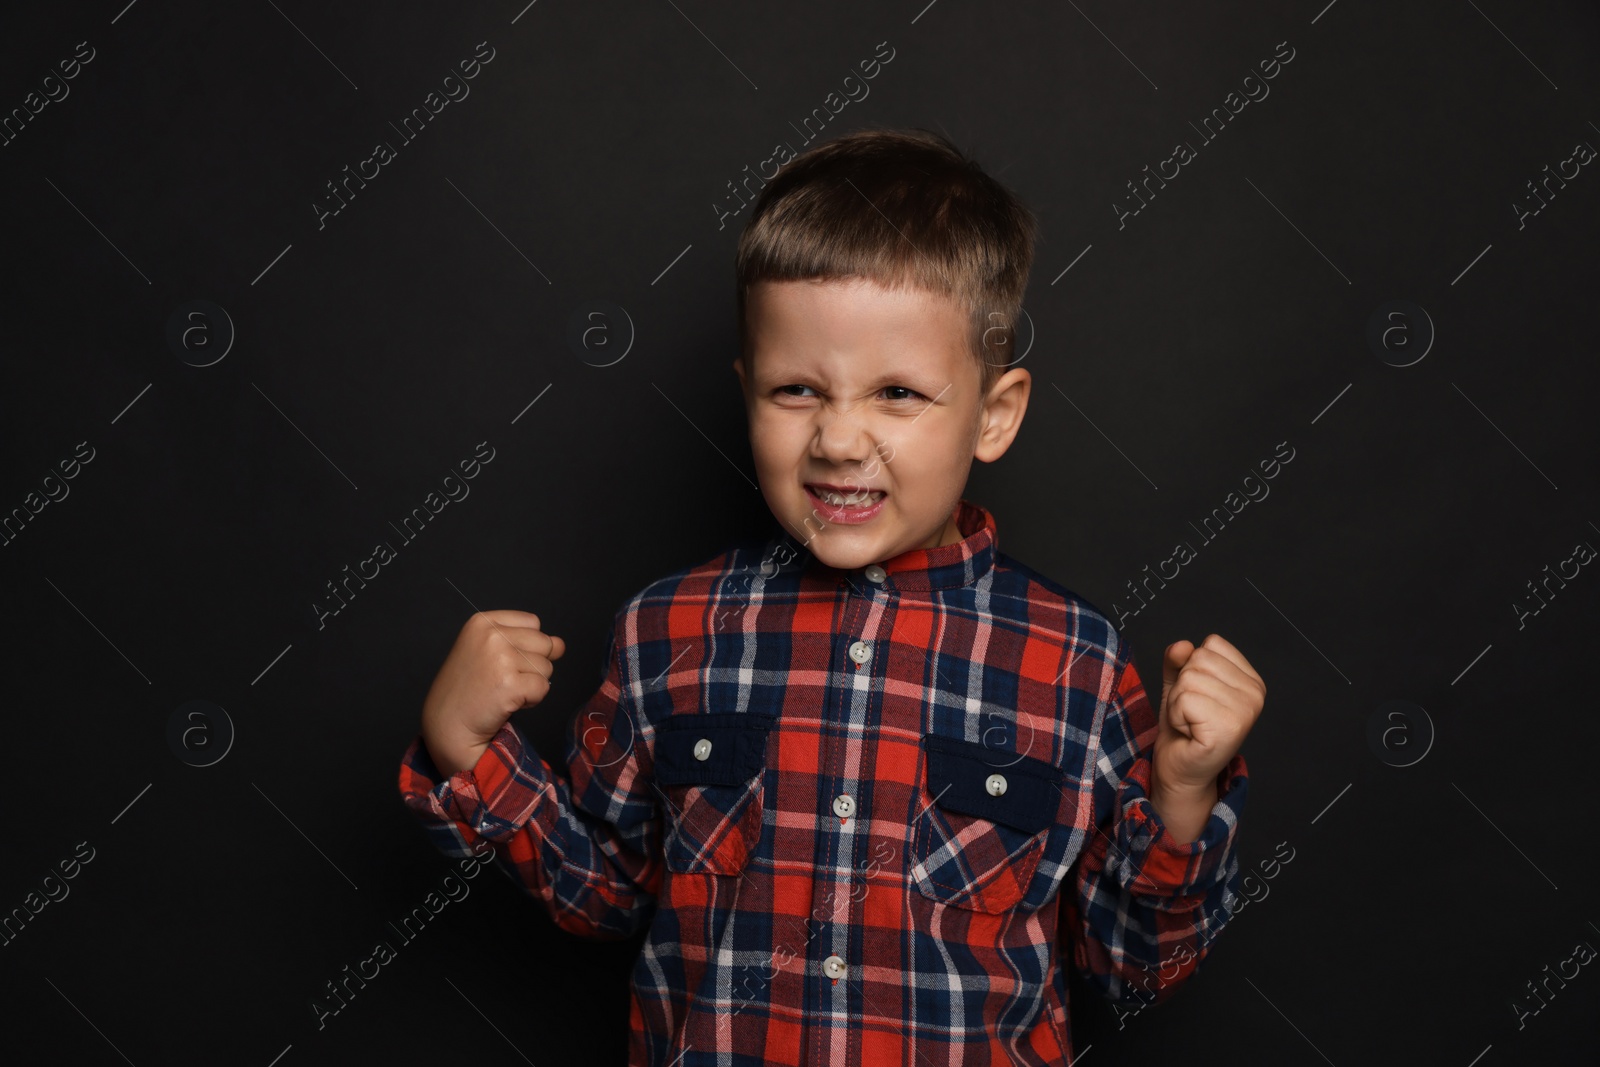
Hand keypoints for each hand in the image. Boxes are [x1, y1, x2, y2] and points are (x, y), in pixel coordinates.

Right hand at [420, 609, 565, 777]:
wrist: (447, 724)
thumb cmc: (468, 689)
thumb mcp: (489, 651)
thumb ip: (525, 641)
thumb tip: (560, 644)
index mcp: (483, 621)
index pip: (533, 622)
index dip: (526, 645)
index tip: (502, 661)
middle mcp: (491, 635)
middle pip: (545, 643)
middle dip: (532, 665)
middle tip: (502, 679)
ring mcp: (501, 658)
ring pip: (547, 667)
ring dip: (531, 683)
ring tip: (502, 691)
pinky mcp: (510, 684)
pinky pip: (543, 687)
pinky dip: (531, 700)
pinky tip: (507, 702)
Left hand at [1151, 634, 1263, 797]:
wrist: (1180, 769)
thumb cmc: (1183, 728)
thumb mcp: (1178, 685)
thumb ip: (1178, 660)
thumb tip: (1182, 645)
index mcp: (1251, 680)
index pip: (1211, 644)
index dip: (1192, 668)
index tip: (1199, 697)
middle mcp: (1255, 694)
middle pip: (1198, 659)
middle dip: (1182, 686)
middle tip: (1192, 714)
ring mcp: (1245, 712)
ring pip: (1189, 678)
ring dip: (1177, 703)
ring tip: (1190, 723)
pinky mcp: (1228, 728)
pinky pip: (1185, 699)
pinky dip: (1176, 716)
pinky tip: (1189, 733)